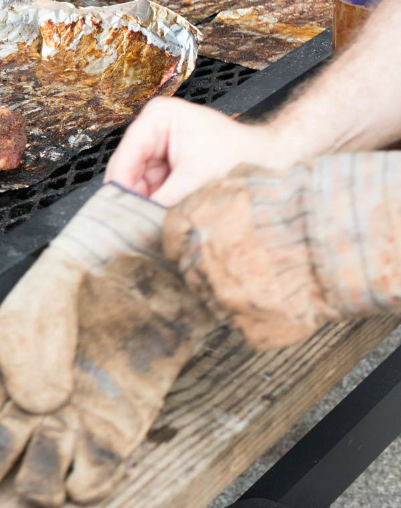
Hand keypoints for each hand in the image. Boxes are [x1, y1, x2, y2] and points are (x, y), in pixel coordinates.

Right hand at [0, 186, 212, 506]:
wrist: (158, 268)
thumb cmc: (93, 271)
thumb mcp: (51, 289)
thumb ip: (32, 341)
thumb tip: (34, 403)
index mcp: (1, 362)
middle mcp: (32, 400)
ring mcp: (75, 419)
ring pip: (39, 474)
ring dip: (37, 475)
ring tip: (50, 438)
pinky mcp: (119, 432)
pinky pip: (96, 474)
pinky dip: (86, 485)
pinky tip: (81, 477)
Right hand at [105, 97, 306, 205]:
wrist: (271, 162)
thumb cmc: (242, 157)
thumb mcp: (196, 179)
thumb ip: (161, 201)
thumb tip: (135, 224)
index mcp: (157, 117)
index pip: (125, 158)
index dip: (121, 191)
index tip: (118, 218)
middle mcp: (152, 129)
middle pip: (128, 173)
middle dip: (134, 200)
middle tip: (136, 227)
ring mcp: (158, 149)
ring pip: (137, 186)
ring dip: (146, 205)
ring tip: (153, 224)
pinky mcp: (166, 167)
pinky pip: (151, 191)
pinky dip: (156, 206)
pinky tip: (163, 218)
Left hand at [164, 153, 400, 350]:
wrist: (335, 239)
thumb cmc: (296, 203)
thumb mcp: (248, 176)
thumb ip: (220, 189)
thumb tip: (217, 192)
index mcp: (192, 223)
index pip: (171, 237)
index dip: (190, 239)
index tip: (204, 241)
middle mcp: (199, 264)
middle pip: (191, 271)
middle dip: (210, 265)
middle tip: (242, 258)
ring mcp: (223, 301)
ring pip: (216, 301)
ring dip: (234, 292)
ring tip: (267, 278)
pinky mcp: (251, 330)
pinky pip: (247, 327)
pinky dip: (260, 317)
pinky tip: (280, 299)